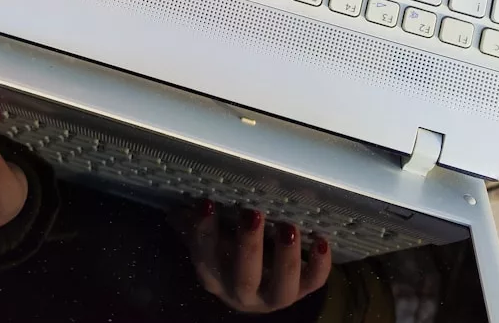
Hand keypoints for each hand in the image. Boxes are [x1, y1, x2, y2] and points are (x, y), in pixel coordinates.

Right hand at [188, 203, 330, 313]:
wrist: (260, 287)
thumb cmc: (230, 255)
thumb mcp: (212, 242)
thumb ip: (195, 224)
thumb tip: (177, 202)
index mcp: (217, 278)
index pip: (206, 260)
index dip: (204, 233)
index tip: (206, 202)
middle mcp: (244, 294)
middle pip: (245, 278)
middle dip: (249, 246)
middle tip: (252, 213)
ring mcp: (275, 297)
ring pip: (282, 288)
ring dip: (286, 258)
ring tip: (288, 228)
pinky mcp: (302, 292)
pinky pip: (314, 284)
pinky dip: (320, 265)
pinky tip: (321, 241)